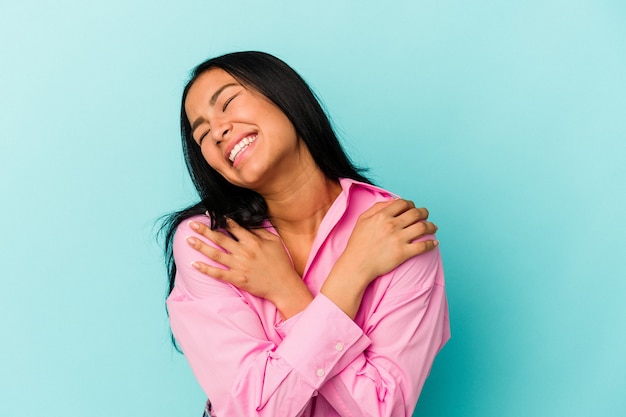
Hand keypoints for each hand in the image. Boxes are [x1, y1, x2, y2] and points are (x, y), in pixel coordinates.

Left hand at [185, 218, 312, 317]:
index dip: (221, 220)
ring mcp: (239, 266)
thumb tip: (248, 223)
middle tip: (190, 224)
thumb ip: (261, 231)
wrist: (283, 285)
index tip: (209, 214)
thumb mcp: (275, 242)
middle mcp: (244, 252)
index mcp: (253, 241)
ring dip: (200, 246)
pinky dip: (205, 269)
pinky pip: (218, 273)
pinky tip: (194, 264)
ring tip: (188, 239)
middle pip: (220, 238)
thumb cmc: (281, 263)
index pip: (233, 227)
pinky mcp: (237, 279)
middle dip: (204, 230)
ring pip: (215, 254)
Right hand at [340, 199, 437, 284]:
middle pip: (416, 213)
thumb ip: (377, 207)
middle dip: (424, 213)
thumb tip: (392, 201)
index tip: (413, 208)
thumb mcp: (362, 220)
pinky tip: (434, 243)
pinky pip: (423, 246)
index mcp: (382, 216)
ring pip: (422, 227)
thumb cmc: (358, 243)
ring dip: (431, 226)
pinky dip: (431, 244)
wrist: (356, 265)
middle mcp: (391, 225)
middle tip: (426, 215)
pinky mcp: (403, 253)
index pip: (403, 203)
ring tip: (434, 227)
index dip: (411, 204)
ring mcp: (398, 239)